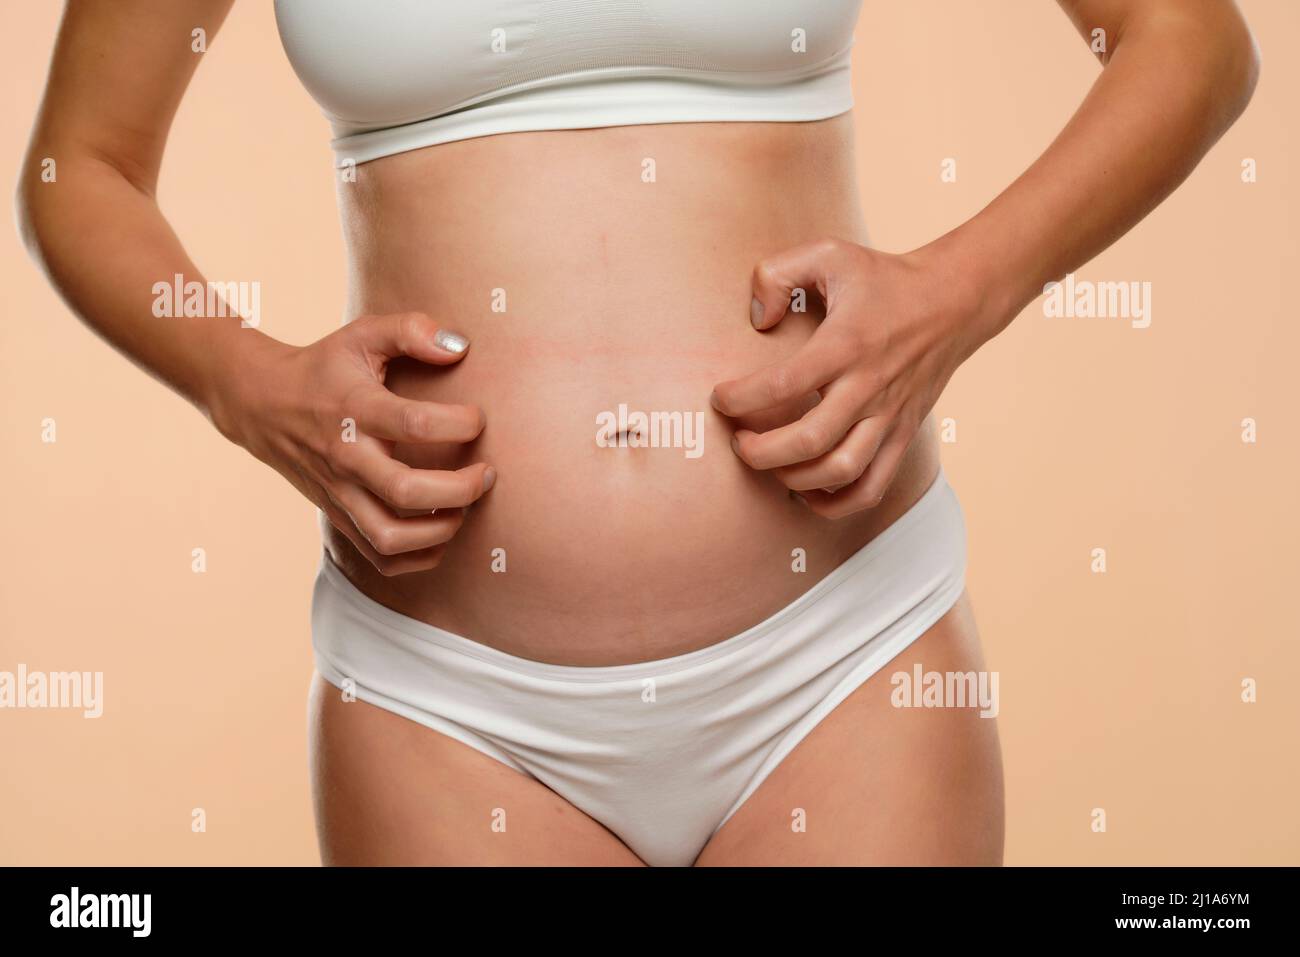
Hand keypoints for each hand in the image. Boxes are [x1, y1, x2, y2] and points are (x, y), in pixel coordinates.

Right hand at [207, 312, 493, 574]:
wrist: (262, 404)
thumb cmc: (325, 368)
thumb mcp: (362, 334)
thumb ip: (411, 330)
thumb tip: (460, 347)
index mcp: (355, 410)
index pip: (412, 425)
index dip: (458, 424)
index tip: (479, 418)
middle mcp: (346, 458)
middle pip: (406, 492)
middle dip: (461, 490)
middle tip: (488, 474)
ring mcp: (340, 493)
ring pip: (391, 536)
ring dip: (441, 530)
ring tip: (466, 508)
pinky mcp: (338, 516)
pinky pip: (378, 557)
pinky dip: (418, 558)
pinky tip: (441, 533)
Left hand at [711, 238, 993, 517]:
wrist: (954, 299)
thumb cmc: (883, 278)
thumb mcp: (827, 253)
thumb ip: (776, 273)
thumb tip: (757, 318)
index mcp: (846, 344)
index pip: (784, 384)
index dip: (741, 399)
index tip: (720, 399)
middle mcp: (869, 386)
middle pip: (809, 440)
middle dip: (760, 452)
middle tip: (737, 442)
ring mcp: (889, 416)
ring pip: (841, 470)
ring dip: (794, 479)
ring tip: (769, 464)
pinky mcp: (903, 434)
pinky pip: (871, 487)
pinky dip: (835, 503)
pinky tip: (806, 491)